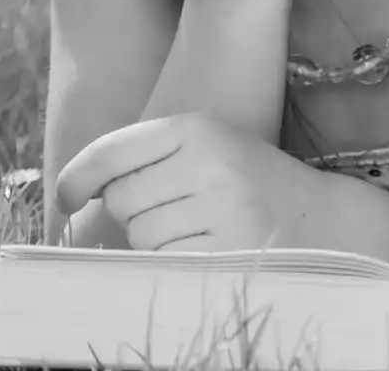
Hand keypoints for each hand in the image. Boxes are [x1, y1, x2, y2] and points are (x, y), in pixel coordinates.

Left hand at [55, 113, 319, 251]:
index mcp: (200, 127)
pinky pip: (163, 261)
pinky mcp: (227, 249)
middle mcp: (209, 161)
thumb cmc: (249, 182)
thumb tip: (71, 194)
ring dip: (154, 239)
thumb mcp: (208, 147)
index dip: (76, 177)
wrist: (323, 215)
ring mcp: (221, 207)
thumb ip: (148, 158)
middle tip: (174, 207)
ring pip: (139, 234)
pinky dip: (172, 261)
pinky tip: (205, 248)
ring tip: (197, 227)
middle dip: (133, 210)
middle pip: (120, 199)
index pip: (112, 151)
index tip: (65, 198)